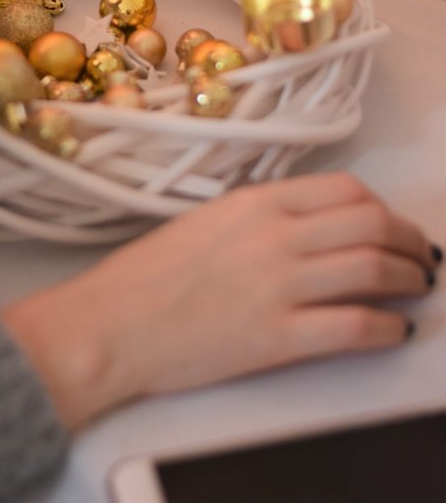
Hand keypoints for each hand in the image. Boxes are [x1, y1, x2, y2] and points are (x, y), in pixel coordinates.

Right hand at [2, 173, 439, 429]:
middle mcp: (275, 235)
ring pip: (373, 268)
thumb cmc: (146, 277)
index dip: (383, 208)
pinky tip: (393, 331)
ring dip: (408, 278)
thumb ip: (259, 217)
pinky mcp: (278, 336)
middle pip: (371, 223)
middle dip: (409, 239)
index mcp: (255, 202)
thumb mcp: (205, 222)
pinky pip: (354, 326)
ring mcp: (279, 284)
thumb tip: (310, 227)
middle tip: (420, 255)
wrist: (111, 324)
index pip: (345, 190)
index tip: (392, 224)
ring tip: (415, 287)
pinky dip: (387, 328)